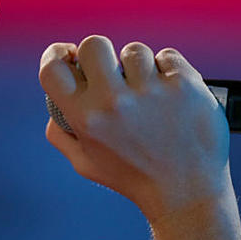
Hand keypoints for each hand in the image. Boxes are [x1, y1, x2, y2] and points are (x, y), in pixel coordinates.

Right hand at [39, 37, 229, 220]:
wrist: (188, 194)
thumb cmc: (134, 177)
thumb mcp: (86, 163)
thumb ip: (62, 132)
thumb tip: (53, 101)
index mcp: (85, 119)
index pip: (52, 69)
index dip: (55, 54)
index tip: (68, 54)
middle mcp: (114, 102)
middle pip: (94, 44)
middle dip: (101, 54)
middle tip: (114, 72)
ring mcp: (150, 91)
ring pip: (134, 51)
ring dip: (140, 67)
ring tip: (150, 95)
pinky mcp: (184, 85)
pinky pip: (168, 56)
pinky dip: (170, 71)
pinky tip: (172, 94)